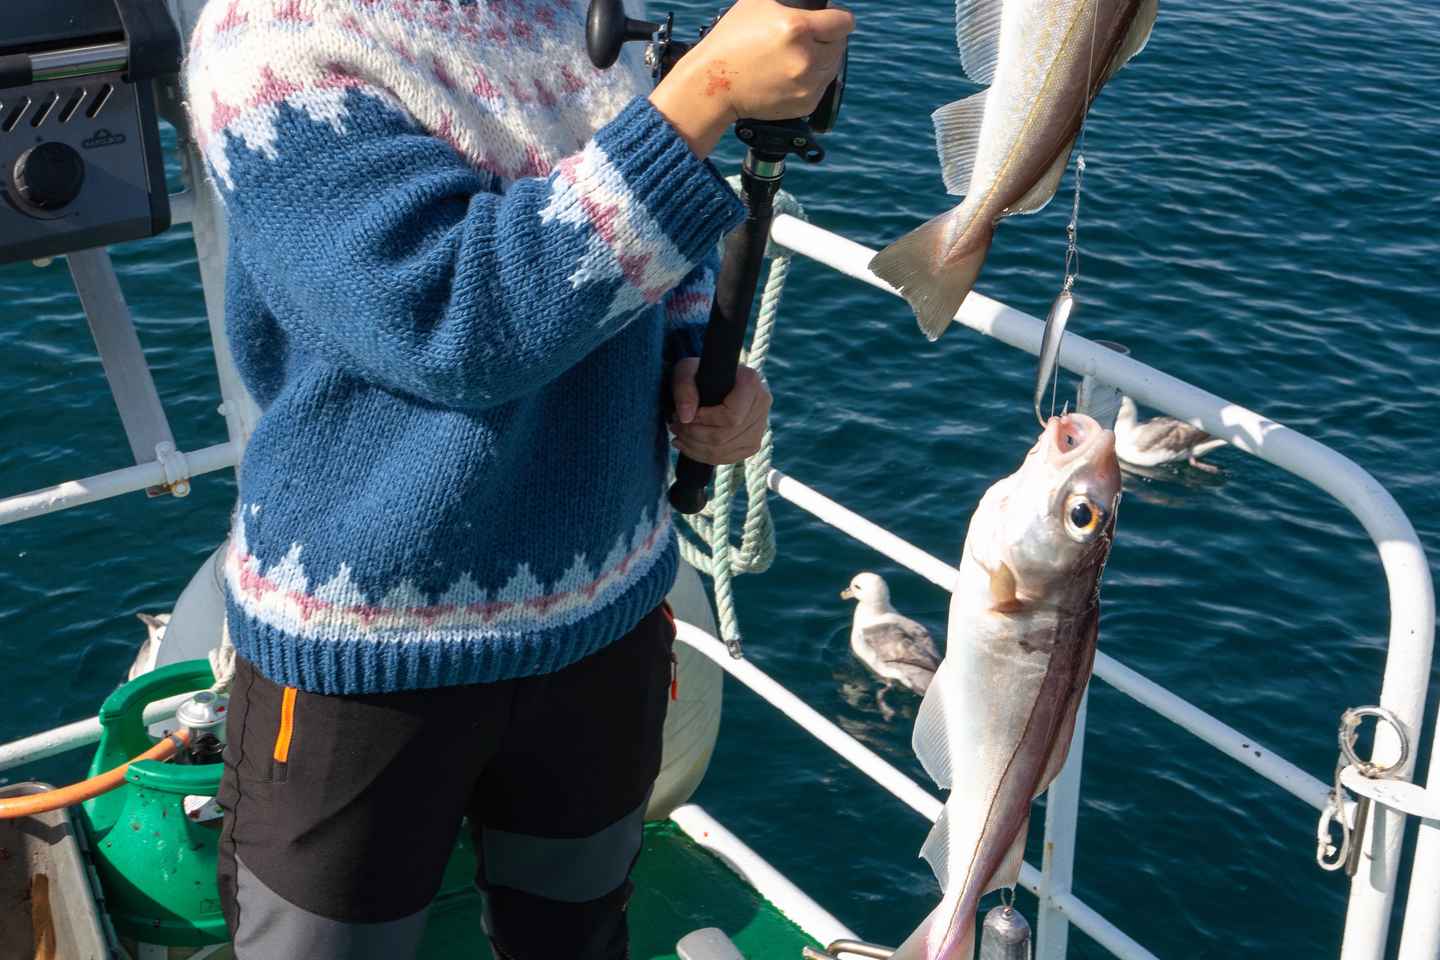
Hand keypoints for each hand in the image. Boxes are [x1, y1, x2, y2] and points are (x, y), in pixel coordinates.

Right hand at [649, 0, 853, 157]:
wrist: (714, 85)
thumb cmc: (731, 40)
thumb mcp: (757, 4)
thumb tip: (811, 0)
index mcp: (798, 28)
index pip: (844, 21)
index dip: (836, 16)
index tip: (828, 18)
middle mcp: (807, 58)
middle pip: (840, 45)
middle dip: (826, 39)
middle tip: (805, 39)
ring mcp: (807, 84)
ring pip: (833, 66)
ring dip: (821, 59)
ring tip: (795, 56)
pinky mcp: (805, 104)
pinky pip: (822, 86)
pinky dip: (811, 80)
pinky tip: (790, 74)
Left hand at [669, 359, 771, 464]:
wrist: (713, 378)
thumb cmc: (699, 372)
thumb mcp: (686, 371)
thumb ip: (684, 389)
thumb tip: (686, 417)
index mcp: (751, 382)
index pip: (731, 416)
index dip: (705, 421)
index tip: (686, 415)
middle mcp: (762, 404)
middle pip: (727, 435)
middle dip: (695, 436)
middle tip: (675, 426)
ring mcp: (760, 426)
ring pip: (727, 450)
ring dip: (696, 448)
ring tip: (678, 436)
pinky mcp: (753, 443)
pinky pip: (730, 458)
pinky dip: (705, 456)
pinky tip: (689, 447)